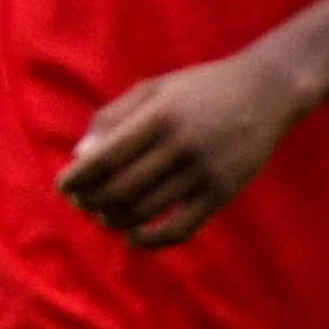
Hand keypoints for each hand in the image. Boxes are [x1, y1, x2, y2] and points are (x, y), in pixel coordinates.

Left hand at [59, 52, 300, 249]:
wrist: (267, 90)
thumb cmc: (200, 88)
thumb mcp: (154, 89)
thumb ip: (112, 118)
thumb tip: (79, 156)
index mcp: (159, 117)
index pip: (106, 158)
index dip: (78, 178)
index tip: (62, 187)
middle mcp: (181, 146)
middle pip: (121, 189)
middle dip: (91, 201)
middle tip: (81, 202)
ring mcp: (205, 172)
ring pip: (145, 211)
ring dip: (114, 219)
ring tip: (104, 214)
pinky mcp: (224, 192)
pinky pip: (181, 230)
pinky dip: (150, 240)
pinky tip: (134, 235)